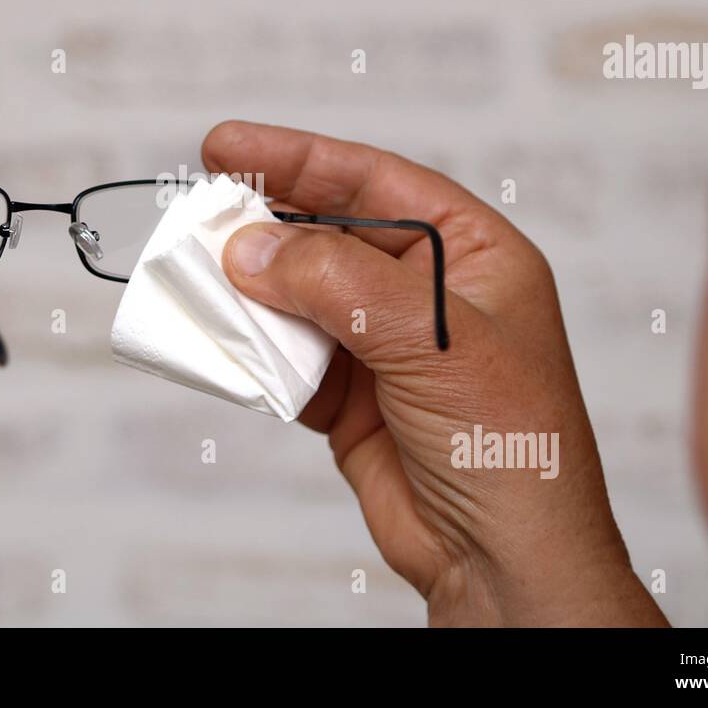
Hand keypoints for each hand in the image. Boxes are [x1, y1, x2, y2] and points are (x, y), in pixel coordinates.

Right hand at [205, 121, 665, 625]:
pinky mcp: (348, 398)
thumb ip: (338, 284)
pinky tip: (223, 340)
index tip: (229, 146)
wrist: (502, 562)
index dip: (301, 158)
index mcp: (472, 255)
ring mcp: (383, 346)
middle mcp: (426, 292)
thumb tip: (251, 248)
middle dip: (265, 221)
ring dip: (249, 290)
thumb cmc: (511, 445)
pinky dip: (250, 351)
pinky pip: (284, 356)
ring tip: (196, 275)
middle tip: (200, 208)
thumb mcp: (434, 341)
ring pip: (296, 295)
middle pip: (327, 233)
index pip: (375, 182)